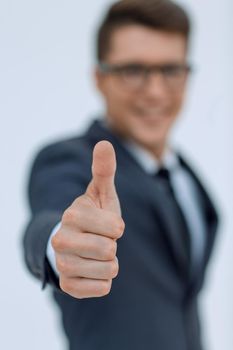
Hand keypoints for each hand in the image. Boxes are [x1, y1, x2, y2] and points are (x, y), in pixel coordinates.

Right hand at [52, 141, 124, 297]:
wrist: (77, 241)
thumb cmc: (94, 215)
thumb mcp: (101, 193)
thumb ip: (104, 170)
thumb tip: (105, 143)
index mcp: (72, 214)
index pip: (115, 228)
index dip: (117, 226)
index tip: (107, 224)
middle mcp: (61, 240)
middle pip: (110, 250)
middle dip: (113, 245)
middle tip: (101, 239)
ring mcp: (62, 264)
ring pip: (109, 270)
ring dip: (110, 262)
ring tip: (97, 253)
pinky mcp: (67, 285)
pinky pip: (102, 288)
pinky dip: (105, 280)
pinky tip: (93, 269)